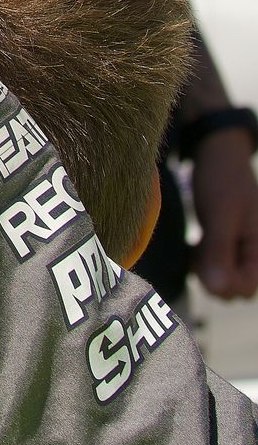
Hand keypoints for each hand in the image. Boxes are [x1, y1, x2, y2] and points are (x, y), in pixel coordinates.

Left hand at [191, 131, 257, 299]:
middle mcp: (254, 253)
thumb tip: (218, 289)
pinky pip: (215, 269)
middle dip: (212, 278)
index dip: (223, 283)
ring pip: (222, 281)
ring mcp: (240, 250)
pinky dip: (202, 264)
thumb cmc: (222, 180)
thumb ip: (220, 250)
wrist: (217, 154)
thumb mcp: (220, 214)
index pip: (246, 289)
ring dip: (205, 271)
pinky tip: (193, 248)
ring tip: (196, 248)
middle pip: (234, 290)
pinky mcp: (226, 246)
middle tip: (197, 252)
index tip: (204, 261)